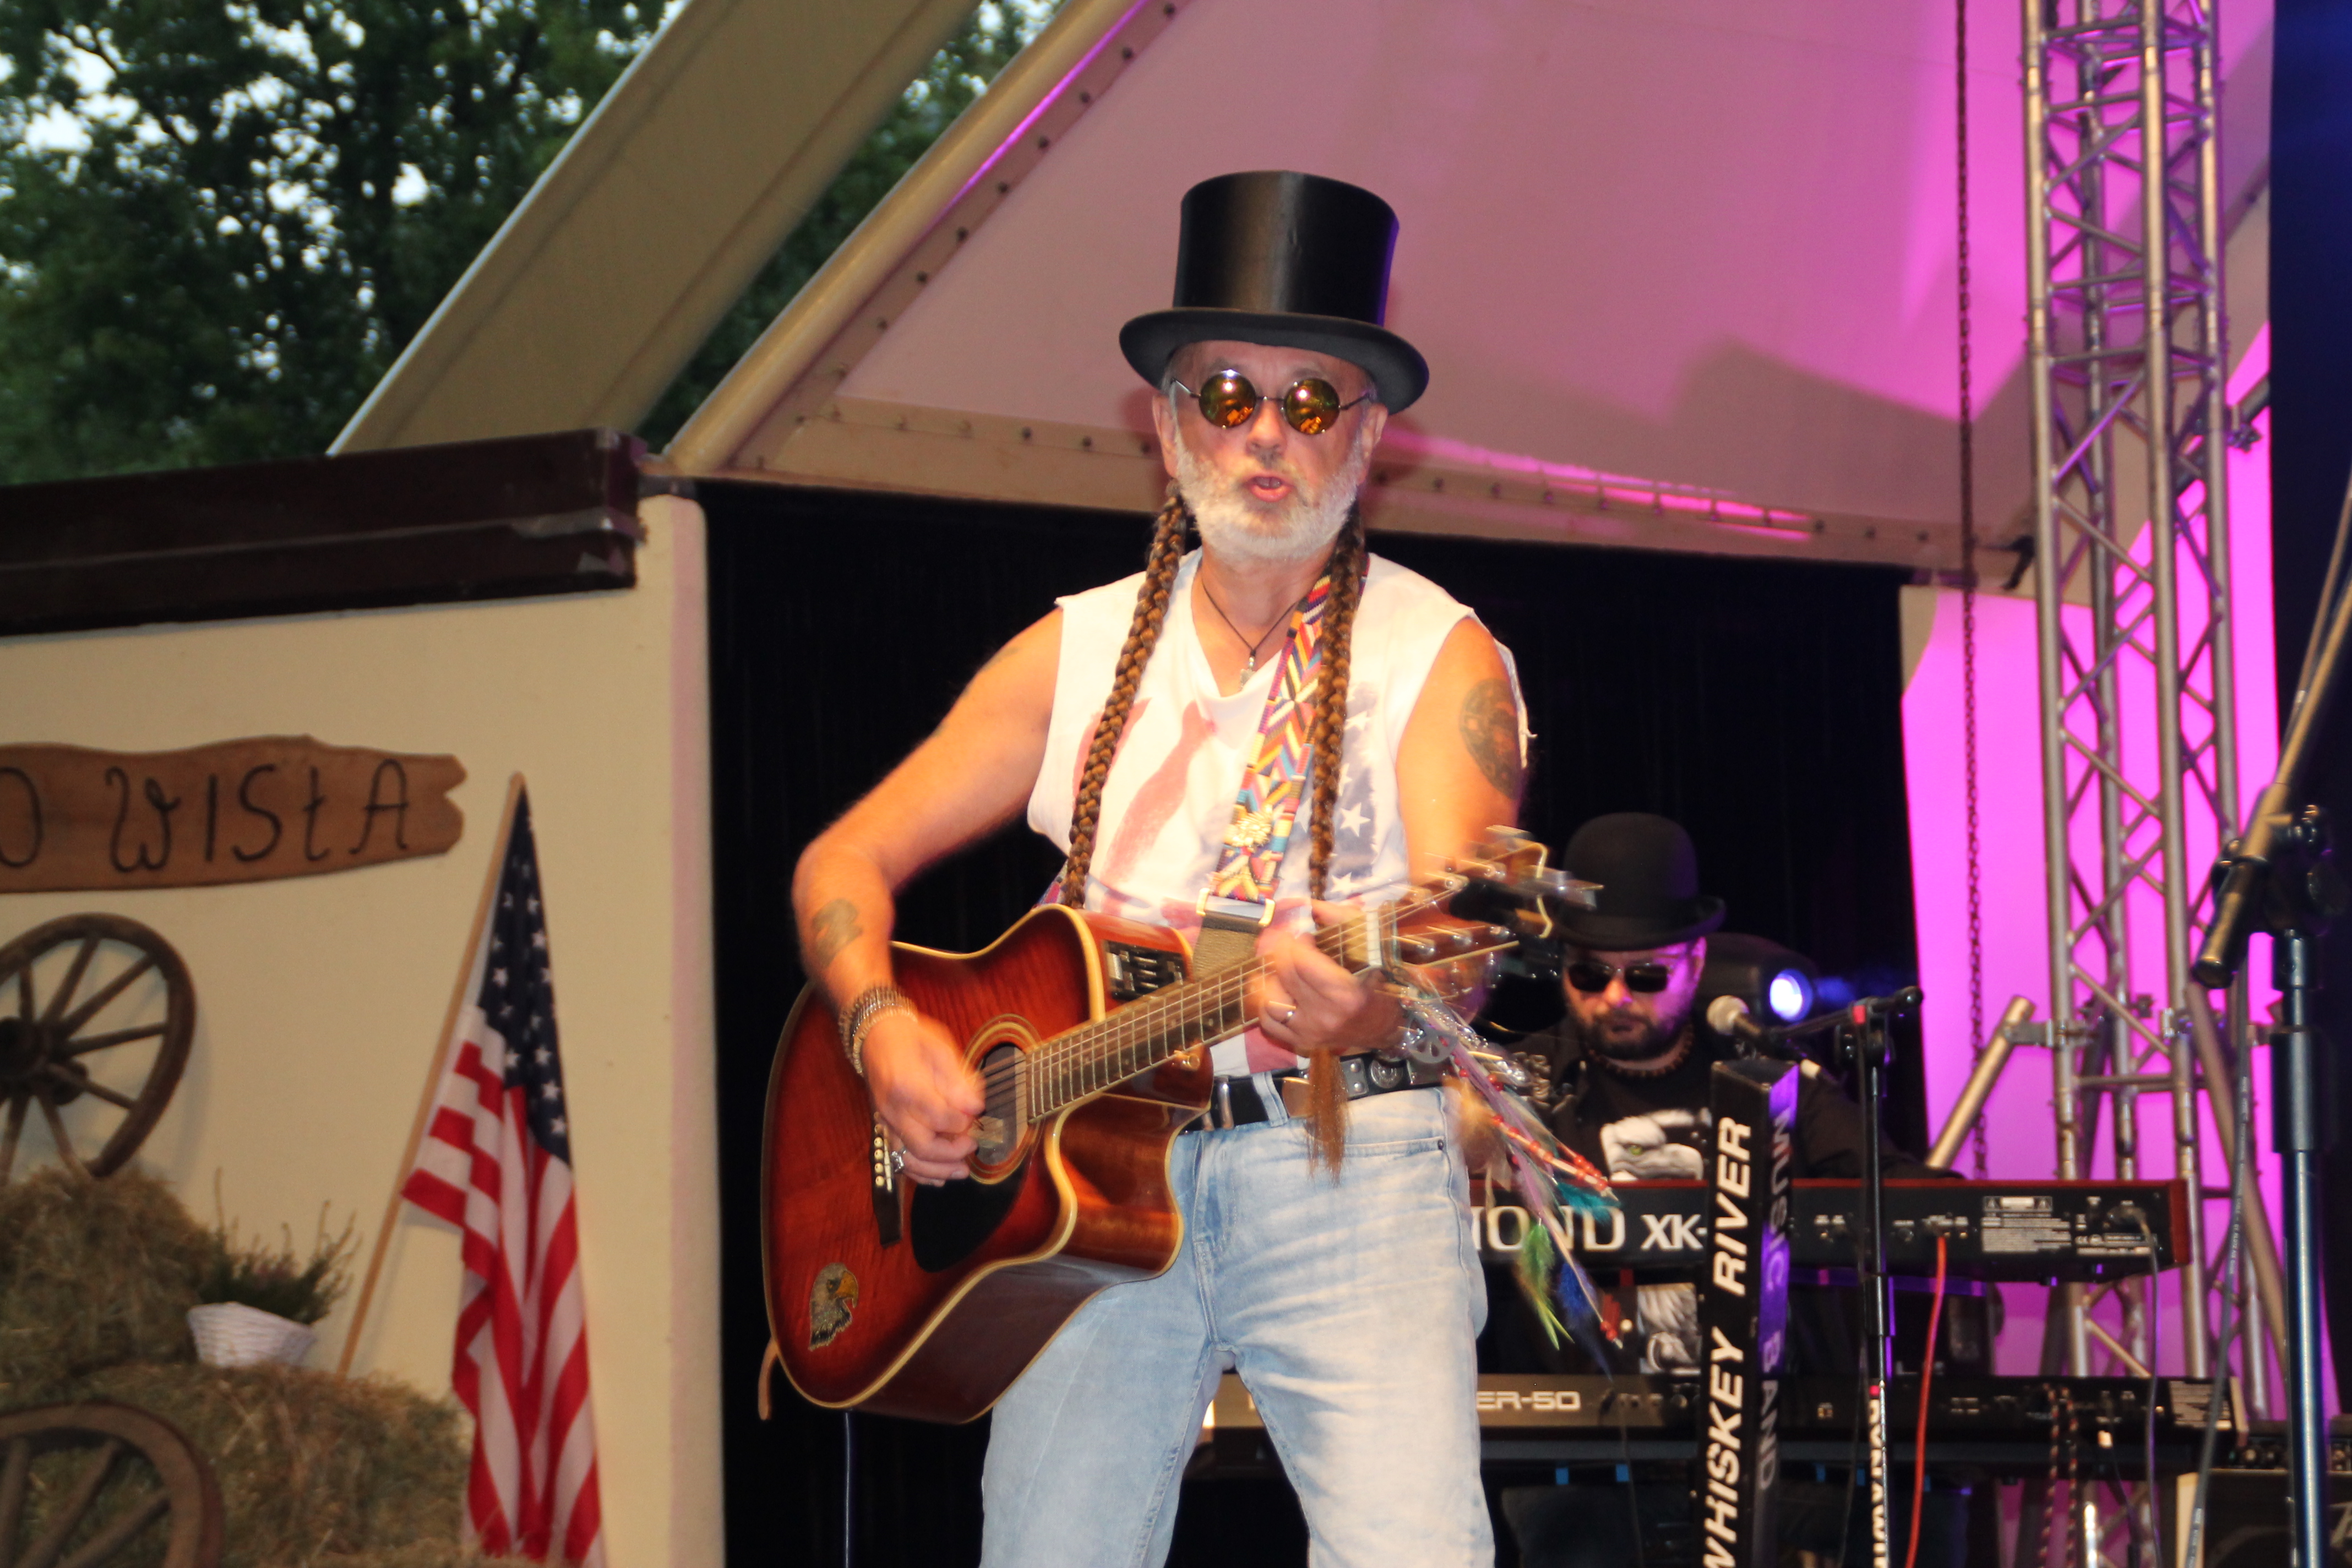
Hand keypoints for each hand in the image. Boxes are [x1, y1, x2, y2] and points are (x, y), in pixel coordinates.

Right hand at [860, 1008, 982, 1181]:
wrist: (878, 1038)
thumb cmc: (912, 1039)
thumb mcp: (940, 1048)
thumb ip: (957, 1079)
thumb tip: (975, 1107)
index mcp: (906, 1084)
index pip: (936, 1116)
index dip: (961, 1122)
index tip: (977, 1115)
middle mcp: (892, 1109)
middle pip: (921, 1145)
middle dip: (952, 1152)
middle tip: (973, 1145)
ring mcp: (886, 1122)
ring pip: (908, 1159)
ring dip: (938, 1170)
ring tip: (962, 1170)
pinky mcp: (886, 1129)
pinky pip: (899, 1160)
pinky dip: (920, 1173)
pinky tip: (940, 1177)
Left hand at [1254, 902, 1401, 1056]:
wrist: (1387, 1029)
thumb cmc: (1380, 986)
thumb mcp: (1369, 949)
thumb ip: (1340, 921)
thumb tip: (1309, 905)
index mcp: (1345, 994)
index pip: (1300, 960)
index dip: (1296, 941)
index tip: (1304, 935)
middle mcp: (1324, 1016)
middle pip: (1284, 975)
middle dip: (1281, 951)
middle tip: (1288, 943)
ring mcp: (1309, 1032)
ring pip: (1269, 1000)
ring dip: (1270, 978)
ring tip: (1280, 967)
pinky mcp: (1301, 1043)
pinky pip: (1269, 1023)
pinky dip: (1266, 1005)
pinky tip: (1276, 990)